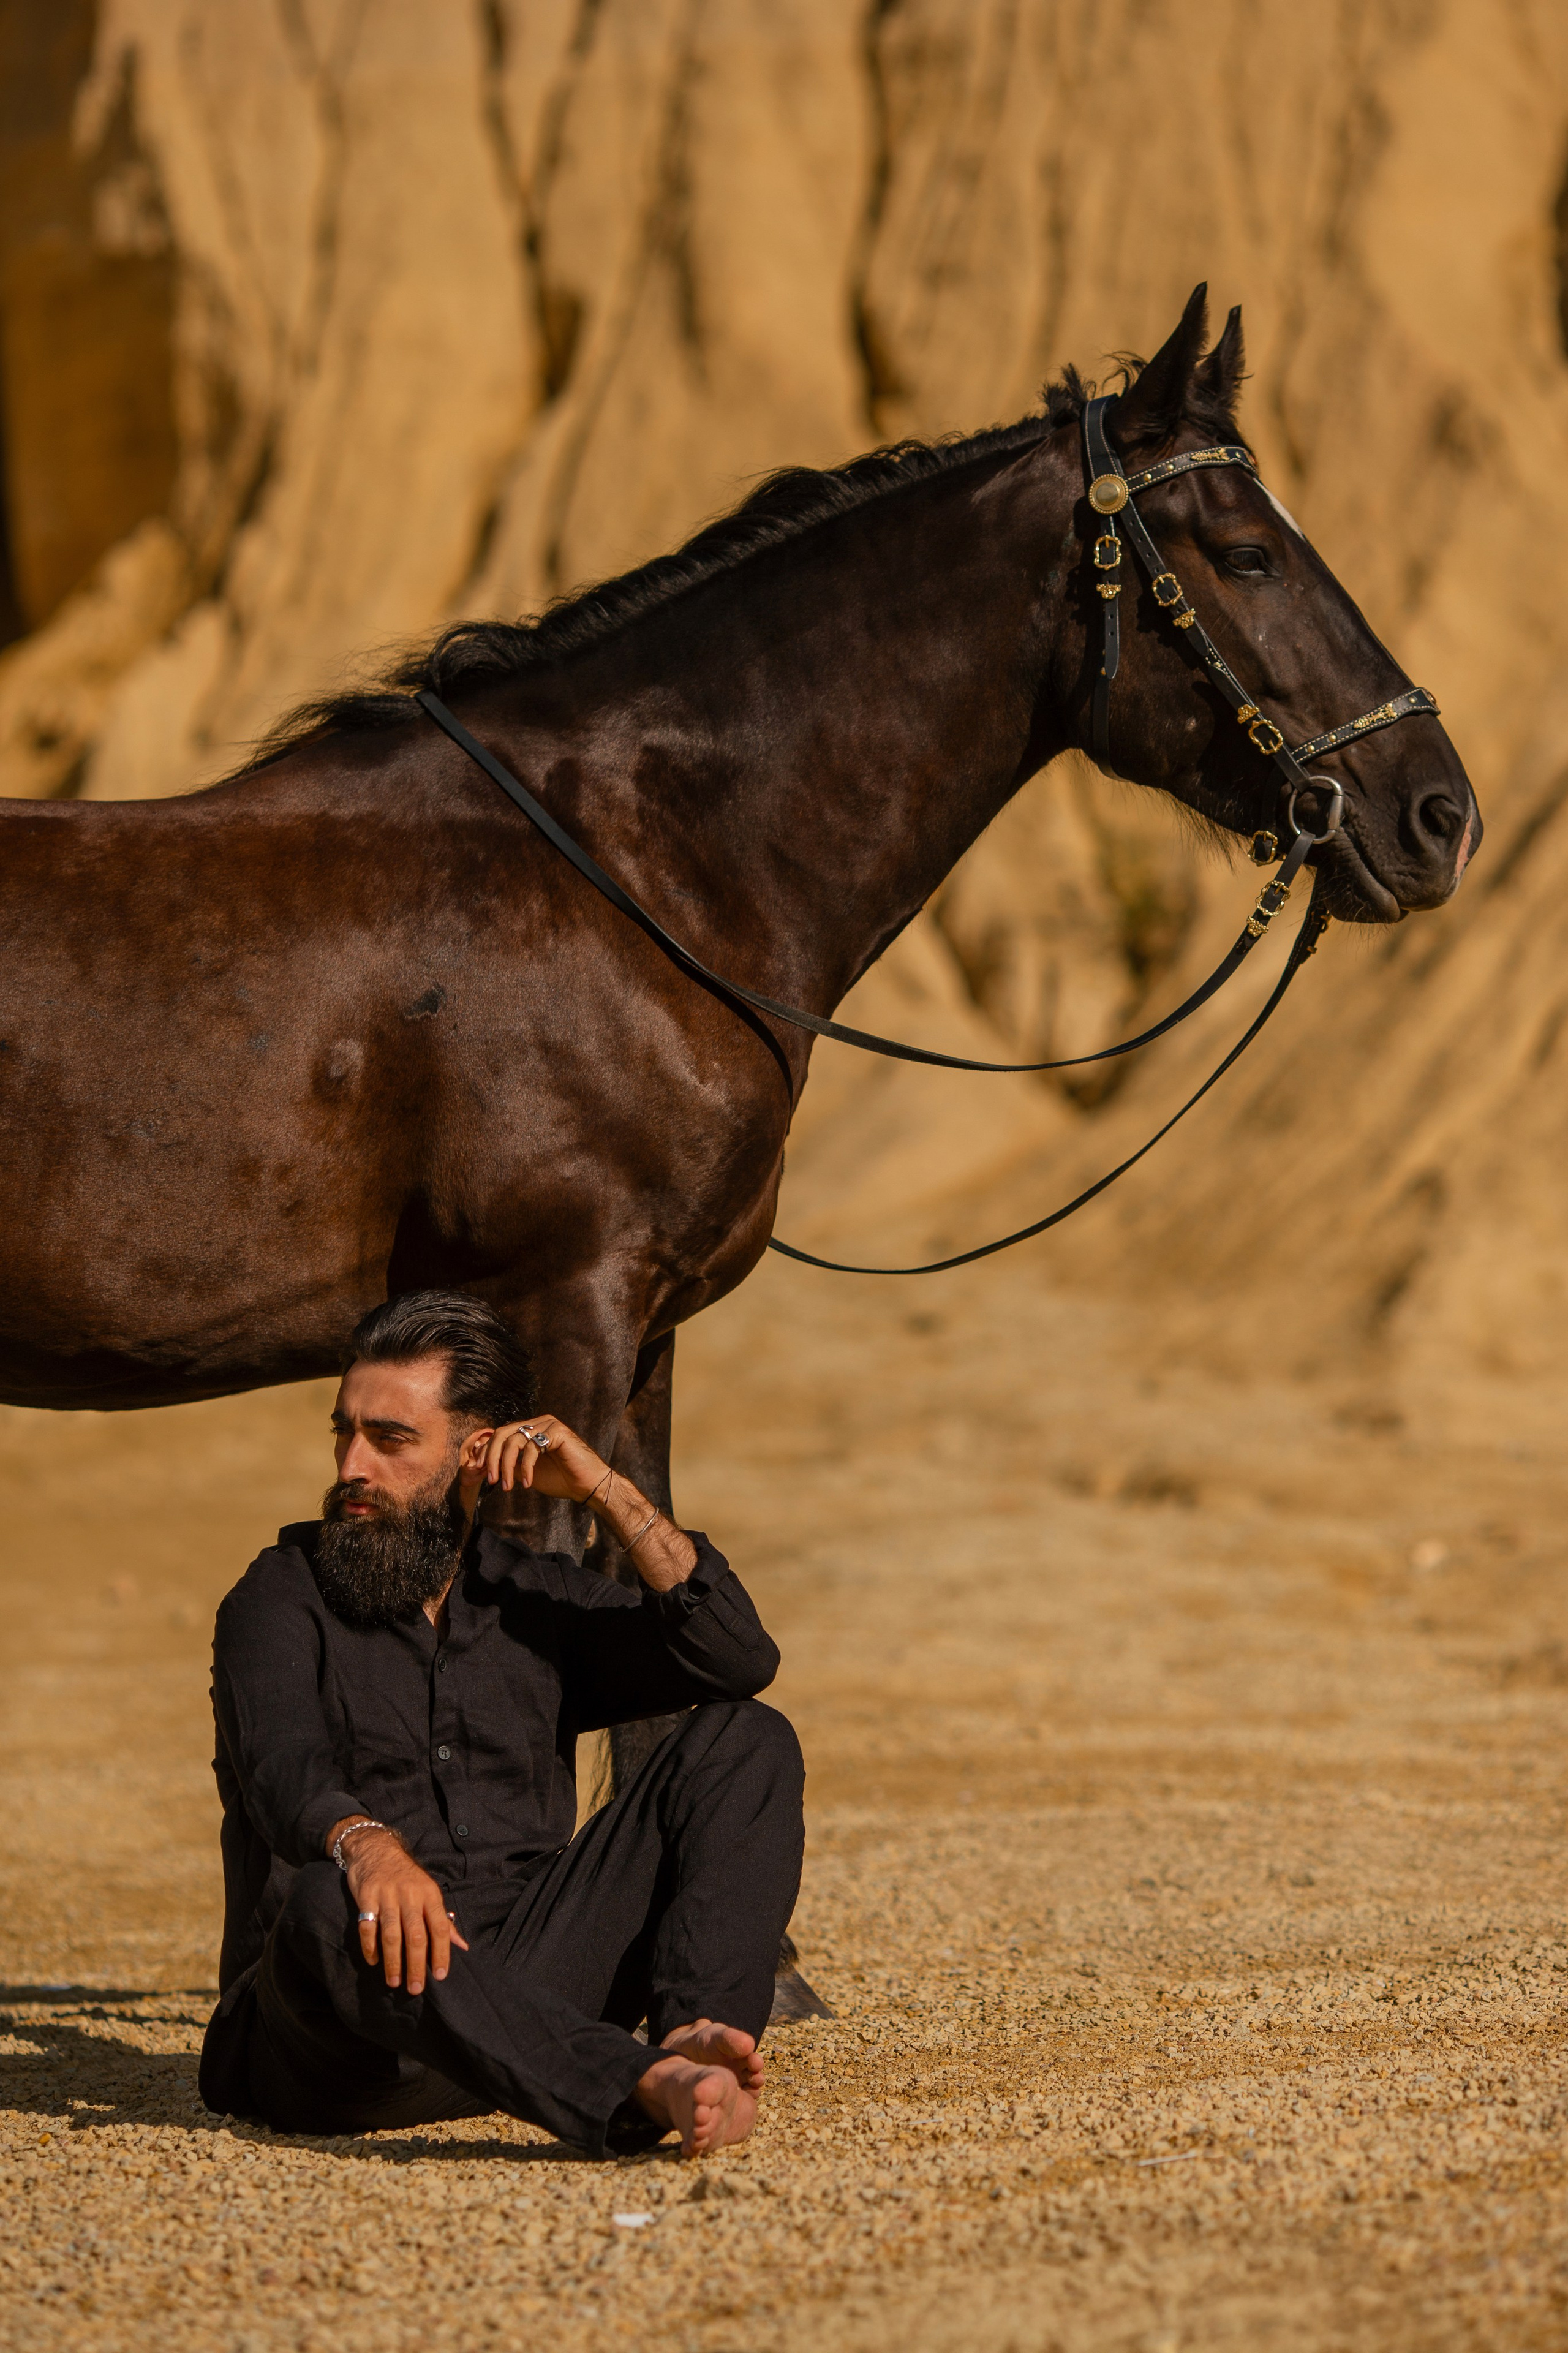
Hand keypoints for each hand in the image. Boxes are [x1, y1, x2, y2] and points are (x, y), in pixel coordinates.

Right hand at [337, 1824, 467, 1993]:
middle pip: (415, 1934)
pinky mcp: (366, 1896)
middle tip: (416, 1988)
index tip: (440, 1976)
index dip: (442, 1953)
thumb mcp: (429, 1892)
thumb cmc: (407, 1877)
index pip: (440, 1927)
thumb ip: (443, 1921)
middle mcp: (410, 1894)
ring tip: (394, 1982)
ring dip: (393, 1961)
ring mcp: (387, 1895)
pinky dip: (370, 1947)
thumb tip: (463, 1946)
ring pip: (391, 1933)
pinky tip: (373, 1961)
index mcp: (429, 1894)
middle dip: (416, 1964)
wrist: (377, 1848)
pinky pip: (367, 1926)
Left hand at [475, 1414, 610, 1505]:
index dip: (486, 1451)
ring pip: (514, 1441)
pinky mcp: (557, 1432)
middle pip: (502, 1433)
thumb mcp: (526, 1472)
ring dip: (507, 1466)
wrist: (586, 1486)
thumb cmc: (560, 1480)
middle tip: (491, 1479)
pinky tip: (528, 1484)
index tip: (479, 1471)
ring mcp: (548, 1425)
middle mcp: (538, 1423)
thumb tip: (483, 1465)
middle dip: (492, 1457)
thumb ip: (510, 1464)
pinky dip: (526, 1468)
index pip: (500, 1434)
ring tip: (507, 1486)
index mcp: (531, 1430)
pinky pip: (531, 1448)